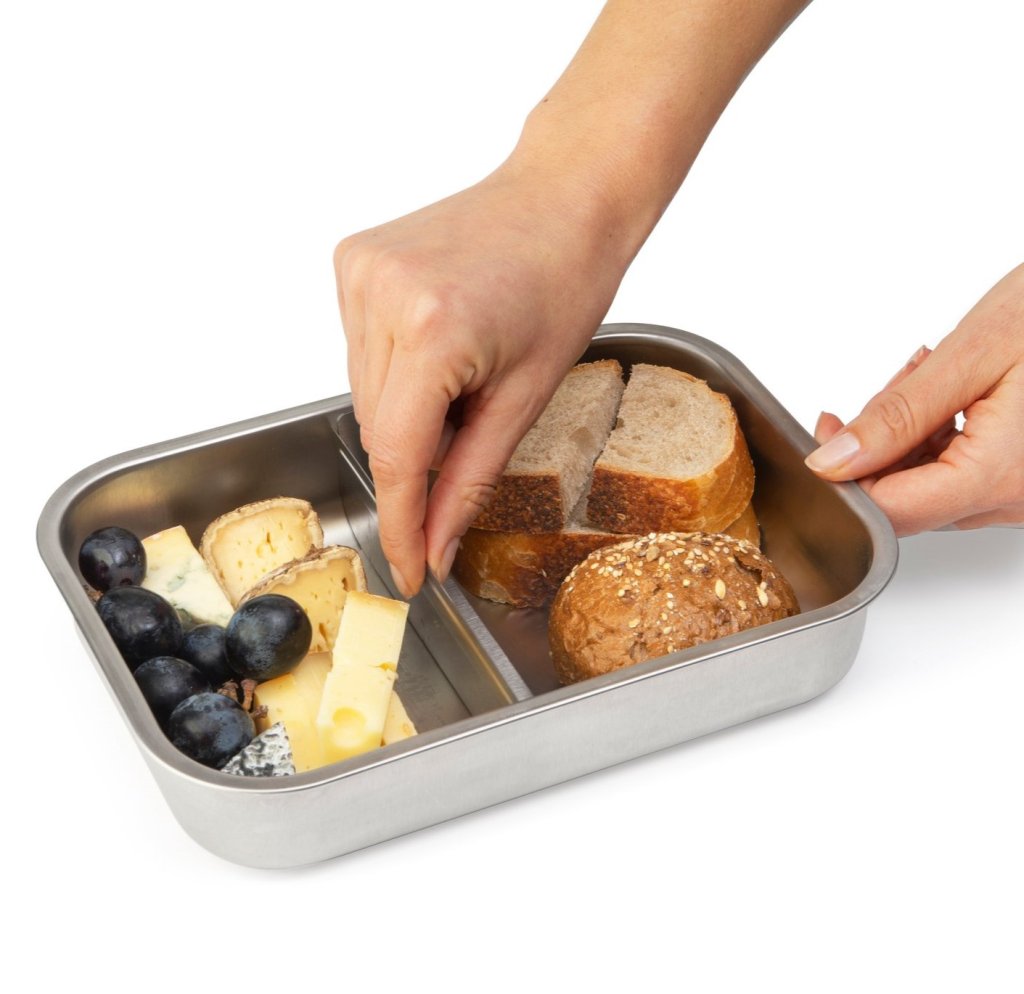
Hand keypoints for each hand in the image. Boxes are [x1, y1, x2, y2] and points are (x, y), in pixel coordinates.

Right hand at [334, 161, 630, 595]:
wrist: (564, 194)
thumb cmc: (566, 280)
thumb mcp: (527, 397)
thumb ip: (471, 480)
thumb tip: (434, 545)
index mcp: (433, 329)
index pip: (399, 459)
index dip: (403, 525)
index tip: (410, 570)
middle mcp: (380, 295)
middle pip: (379, 430)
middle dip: (417, 463)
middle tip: (468, 441)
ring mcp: (358, 272)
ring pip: (364, 394)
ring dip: (408, 414)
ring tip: (466, 377)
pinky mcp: (352, 261)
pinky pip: (361, 353)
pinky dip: (396, 374)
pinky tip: (441, 347)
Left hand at [805, 263, 1023, 533]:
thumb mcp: (974, 354)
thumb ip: (897, 415)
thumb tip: (834, 460)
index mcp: (1000, 475)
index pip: (889, 511)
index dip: (844, 477)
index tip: (829, 431)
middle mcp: (1018, 500)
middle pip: (908, 499)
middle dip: (882, 444)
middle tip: (899, 381)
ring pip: (932, 487)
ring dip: (912, 437)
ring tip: (934, 374)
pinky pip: (964, 477)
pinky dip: (943, 438)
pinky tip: (957, 394)